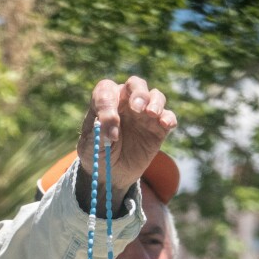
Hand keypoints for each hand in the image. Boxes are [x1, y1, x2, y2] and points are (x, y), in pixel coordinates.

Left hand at [77, 76, 176, 192]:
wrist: (112, 173)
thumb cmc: (98, 154)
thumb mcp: (90, 146)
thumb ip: (98, 134)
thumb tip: (110, 128)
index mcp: (105, 102)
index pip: (106, 91)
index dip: (107, 104)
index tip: (107, 125)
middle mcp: (126, 103)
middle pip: (135, 84)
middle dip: (138, 92)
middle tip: (137, 108)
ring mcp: (144, 114)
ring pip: (155, 96)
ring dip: (155, 102)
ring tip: (151, 113)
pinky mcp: (158, 127)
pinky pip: (168, 116)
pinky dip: (168, 118)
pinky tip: (166, 124)